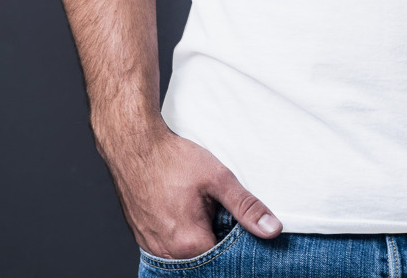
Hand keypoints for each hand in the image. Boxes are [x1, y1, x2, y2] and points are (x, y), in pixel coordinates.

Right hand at [96, 120, 282, 258]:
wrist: (134, 146)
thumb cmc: (172, 160)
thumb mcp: (218, 178)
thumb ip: (246, 207)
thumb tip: (272, 230)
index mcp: (190, 244)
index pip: (226, 259)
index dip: (239, 242)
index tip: (241, 222)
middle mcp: (168, 254)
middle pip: (207, 256)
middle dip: (218, 237)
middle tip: (219, 208)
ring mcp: (153, 248)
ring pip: (188, 252)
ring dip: (200, 234)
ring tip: (201, 206)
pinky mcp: (145, 238)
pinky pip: (171, 246)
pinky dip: (183, 232)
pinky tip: (186, 209)